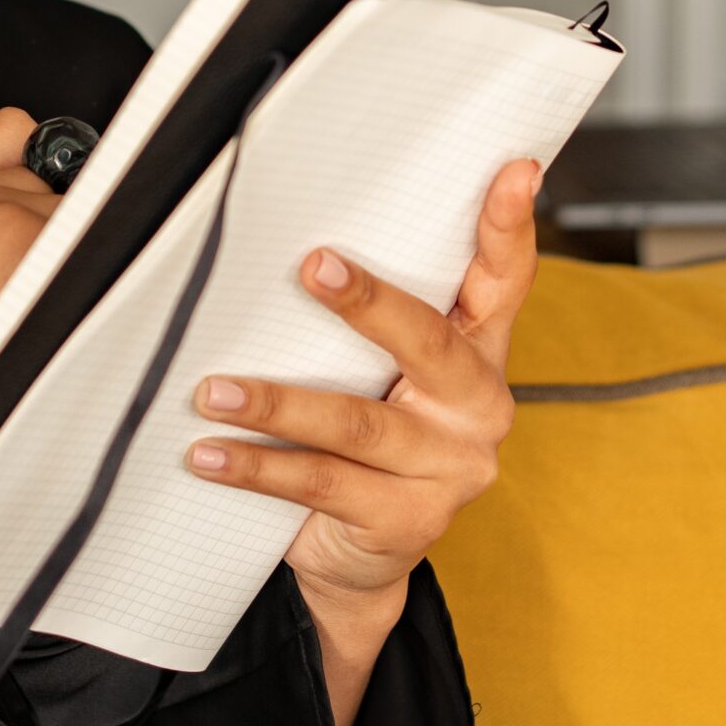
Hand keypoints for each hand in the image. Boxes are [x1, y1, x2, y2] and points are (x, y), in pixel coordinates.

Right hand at [0, 107, 59, 451]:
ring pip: (79, 209)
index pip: (13, 130)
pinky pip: (96, 236)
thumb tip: (48, 180)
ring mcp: (1, 214)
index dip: (38, 164)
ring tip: (35, 305)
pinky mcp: (34, 241)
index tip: (51, 188)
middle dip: (53, 221)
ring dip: (71, 254)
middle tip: (28, 281)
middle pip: (56, 174)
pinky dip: (89, 273)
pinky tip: (55, 309)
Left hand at [180, 156, 543, 611]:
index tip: (515, 170)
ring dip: (276, 402)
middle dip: (368, 301)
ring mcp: (447, 468)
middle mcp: (477, 406)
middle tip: (313, 263)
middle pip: (427, 342)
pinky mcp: (406, 518)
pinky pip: (321, 482)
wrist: (356, 556)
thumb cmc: (361, 440)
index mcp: (476, 352)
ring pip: (357, 422)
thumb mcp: (378, 372)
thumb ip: (367, 319)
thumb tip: (295, 240)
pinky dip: (256, 466)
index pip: (504, 280)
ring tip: (213, 389)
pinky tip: (209, 453)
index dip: (510, 225)